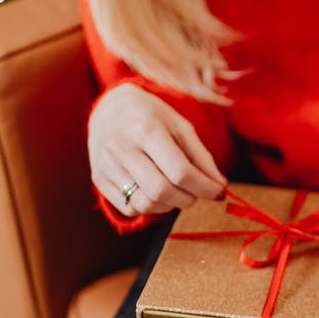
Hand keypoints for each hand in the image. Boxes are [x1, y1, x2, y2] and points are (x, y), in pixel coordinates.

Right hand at [88, 83, 226, 216]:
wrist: (109, 109)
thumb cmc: (152, 118)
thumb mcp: (181, 128)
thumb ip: (202, 158)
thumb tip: (220, 188)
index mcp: (146, 130)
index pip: (180, 172)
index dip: (205, 187)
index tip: (218, 191)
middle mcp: (122, 147)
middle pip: (162, 191)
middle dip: (188, 198)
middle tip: (197, 193)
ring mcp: (107, 164)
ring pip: (146, 203)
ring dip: (170, 205)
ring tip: (177, 191)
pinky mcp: (99, 178)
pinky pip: (130, 208)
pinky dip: (151, 208)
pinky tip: (156, 193)